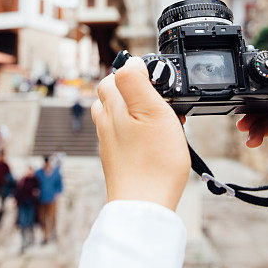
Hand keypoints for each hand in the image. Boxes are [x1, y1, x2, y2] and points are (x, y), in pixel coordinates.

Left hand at [91, 57, 190, 210]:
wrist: (144, 206)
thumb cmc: (153, 161)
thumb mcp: (151, 110)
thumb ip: (136, 82)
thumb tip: (129, 61)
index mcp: (112, 107)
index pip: (114, 76)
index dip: (137, 74)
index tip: (159, 84)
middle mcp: (106, 124)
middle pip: (113, 96)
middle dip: (136, 93)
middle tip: (162, 103)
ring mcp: (110, 145)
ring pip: (119, 118)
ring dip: (138, 114)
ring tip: (162, 123)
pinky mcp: (117, 162)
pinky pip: (125, 138)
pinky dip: (139, 134)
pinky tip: (156, 144)